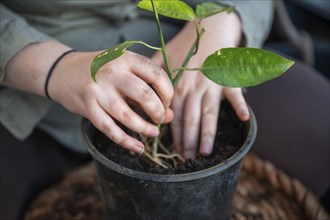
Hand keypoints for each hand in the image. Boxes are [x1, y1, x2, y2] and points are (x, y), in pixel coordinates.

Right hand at [3, 41, 173, 153]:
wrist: (64, 70)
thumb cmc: (102, 71)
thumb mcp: (125, 71)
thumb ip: (147, 89)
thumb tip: (170, 115)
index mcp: (126, 57)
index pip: (157, 75)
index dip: (168, 93)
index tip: (167, 103)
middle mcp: (112, 71)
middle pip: (145, 95)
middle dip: (158, 112)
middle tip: (160, 119)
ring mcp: (97, 89)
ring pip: (127, 116)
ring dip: (144, 128)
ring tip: (153, 133)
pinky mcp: (86, 106)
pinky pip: (109, 128)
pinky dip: (126, 141)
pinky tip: (137, 147)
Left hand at [152, 12, 249, 158]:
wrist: (206, 29)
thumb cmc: (184, 47)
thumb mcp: (163, 60)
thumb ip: (153, 78)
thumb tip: (142, 92)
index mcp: (177, 88)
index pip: (174, 118)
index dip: (174, 136)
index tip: (175, 152)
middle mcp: (192, 90)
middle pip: (190, 120)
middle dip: (188, 142)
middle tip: (188, 160)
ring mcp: (211, 85)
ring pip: (208, 114)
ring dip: (207, 134)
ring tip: (206, 152)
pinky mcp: (227, 79)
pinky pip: (235, 93)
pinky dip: (240, 104)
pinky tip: (245, 119)